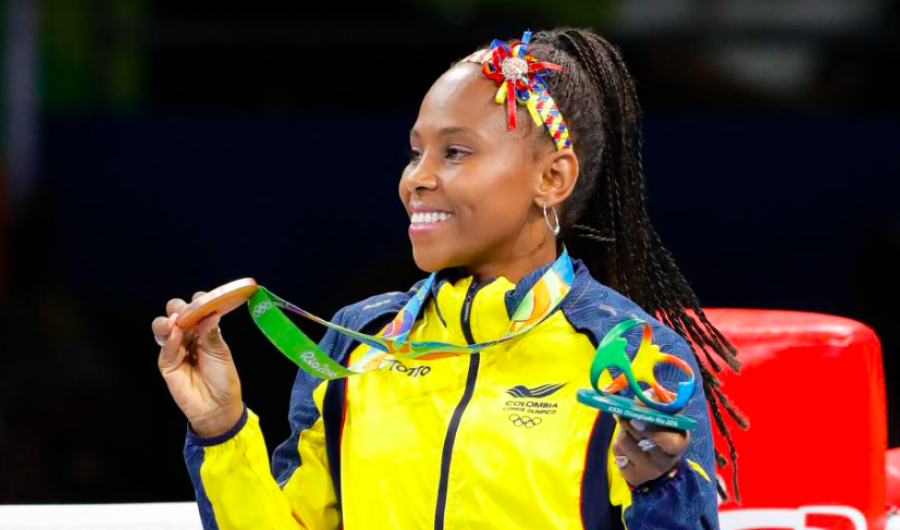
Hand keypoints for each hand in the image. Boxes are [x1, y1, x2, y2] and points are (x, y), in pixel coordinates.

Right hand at [152, 292, 243, 437]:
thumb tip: (210, 313)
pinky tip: (176, 334)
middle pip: (175, 313)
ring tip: (177, 323)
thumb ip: (211, 333)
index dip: (198, 302)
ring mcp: (175, 348)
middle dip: (179, 308)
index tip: (203, 300)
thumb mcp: (221, 352)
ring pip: (163, 326)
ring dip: (168, 321)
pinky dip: (170, 339)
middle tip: (187, 313)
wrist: (217, 406)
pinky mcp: (167, 363)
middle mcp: (187, 335)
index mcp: (203, 330)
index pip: (196, 309)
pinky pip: (165, 347)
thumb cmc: (223, 378)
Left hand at [611, 391, 689, 487]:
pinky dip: (618, 441)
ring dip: (623, 429)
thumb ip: (656, 400)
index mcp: (679, 443)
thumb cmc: (661, 428)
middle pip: (642, 438)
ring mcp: (649, 471)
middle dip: (630, 421)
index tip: (637, 418)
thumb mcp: (665, 412)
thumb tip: (640, 399)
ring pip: (625, 441)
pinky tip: (626, 442)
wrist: (654, 457)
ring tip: (628, 427)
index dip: (653, 431)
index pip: (670, 442)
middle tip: (624, 412)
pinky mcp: (632, 475)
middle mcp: (666, 461)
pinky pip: (617, 451)